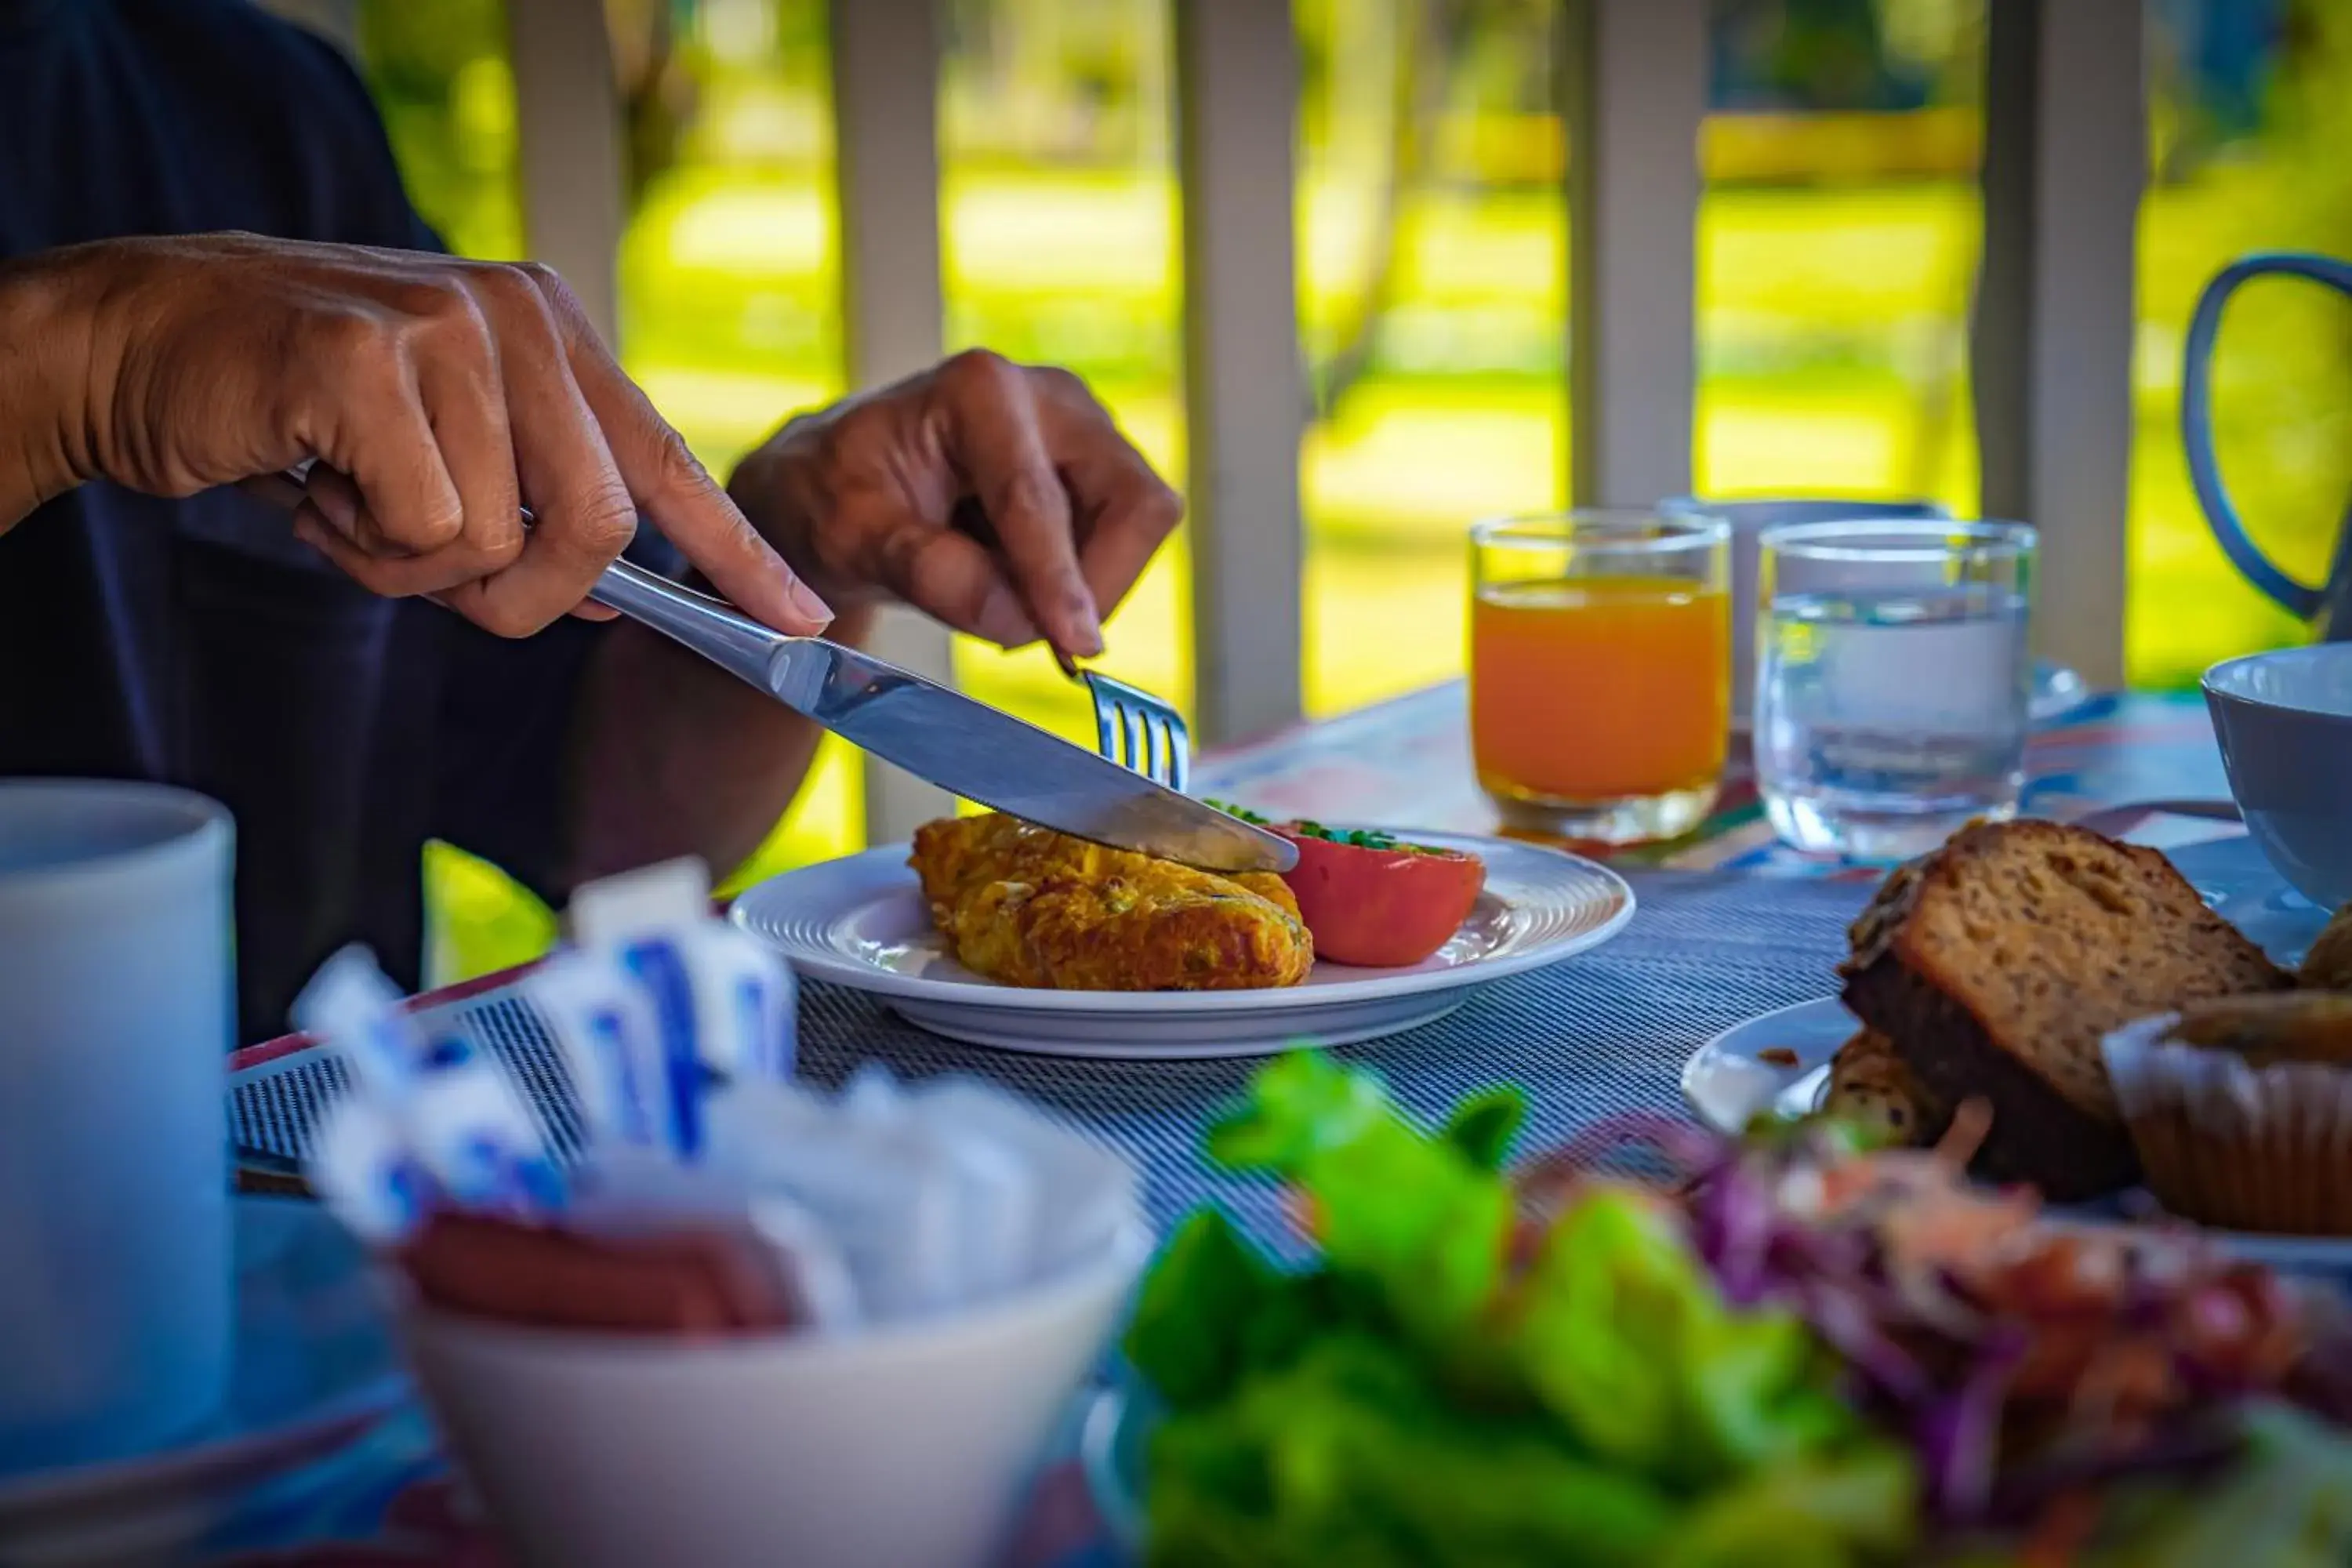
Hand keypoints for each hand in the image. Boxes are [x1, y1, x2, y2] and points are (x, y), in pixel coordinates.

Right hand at [0, 233, 831, 637]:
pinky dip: (363, 542)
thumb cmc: (299, 412)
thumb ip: (536, 517)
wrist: (140, 342)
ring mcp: (445, 328)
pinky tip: (312, 480)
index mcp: (551, 335)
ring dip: (413, 564)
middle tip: (441, 580)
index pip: (669, 461)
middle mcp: (516, 317)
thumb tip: (614, 601)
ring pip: (498, 540)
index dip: (736, 555)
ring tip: (348, 496)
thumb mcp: (442, 458)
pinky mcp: (367, 359)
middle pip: (601, 525)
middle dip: (528, 595)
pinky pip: (421, 524)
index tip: (797, 624)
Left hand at [728, 350, 1182, 656]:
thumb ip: (929, 572)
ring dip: (1080, 588)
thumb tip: (1015, 616)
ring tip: (995, 600)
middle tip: (1033, 636)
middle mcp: (1049, 395)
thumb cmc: (832, 497)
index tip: (1074, 646)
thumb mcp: (851, 539)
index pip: (1041, 499)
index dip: (1061, 580)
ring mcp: (1082, 430)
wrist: (833, 487)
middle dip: (1096, 583)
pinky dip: (1075, 583)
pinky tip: (1012, 584)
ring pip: (1137, 529)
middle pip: (1134, 503)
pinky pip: (1122, 543)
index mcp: (981, 391)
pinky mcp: (1095, 470)